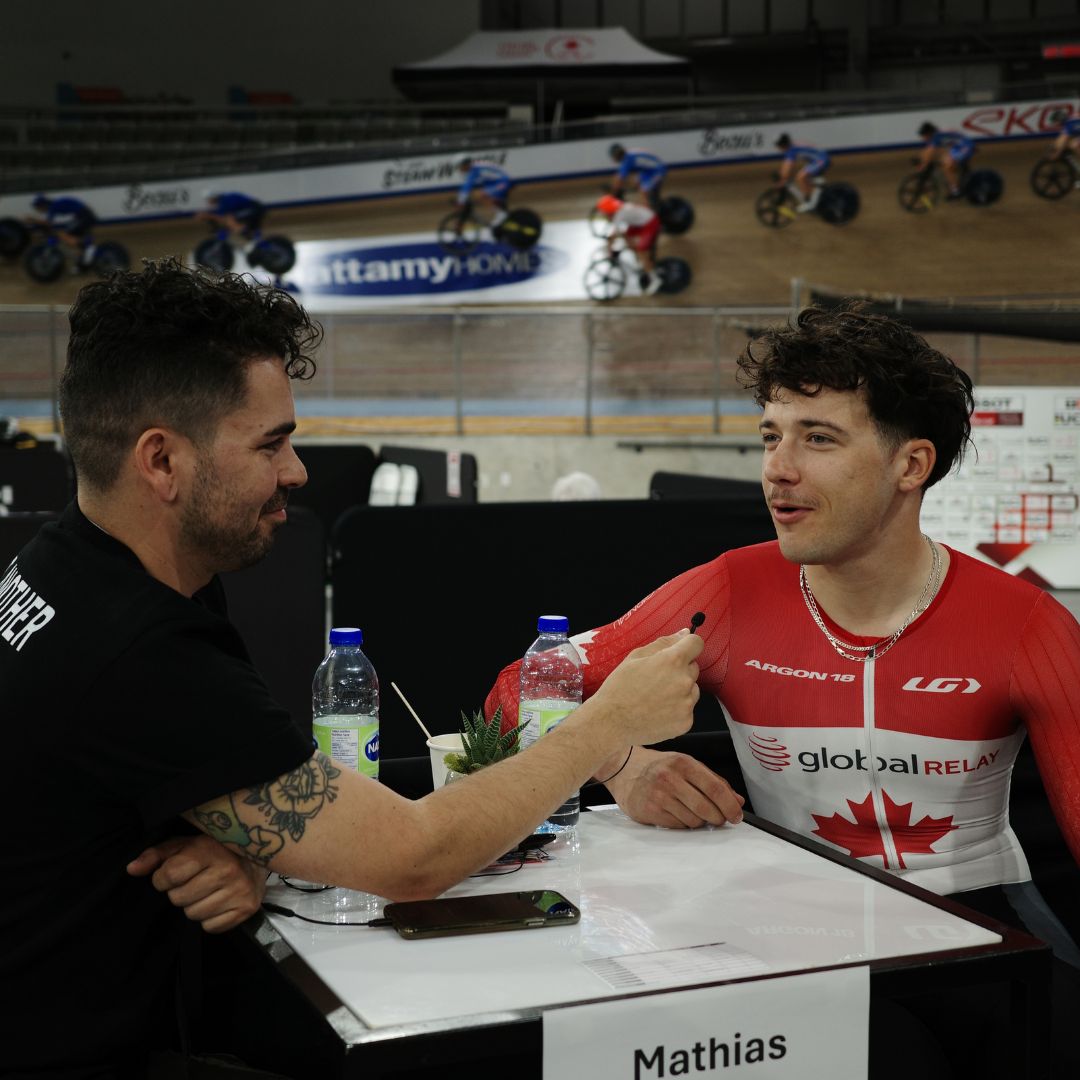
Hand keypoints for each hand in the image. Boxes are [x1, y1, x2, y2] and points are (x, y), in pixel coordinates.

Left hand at [127, 834, 266, 933]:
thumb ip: (157, 855)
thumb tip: (132, 870)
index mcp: (209, 849)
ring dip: (195, 905)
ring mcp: (239, 890)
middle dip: (180, 891)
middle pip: (178, 899)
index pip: (168, 876)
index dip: (163, 878)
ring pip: (192, 914)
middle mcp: (226, 870)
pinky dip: (210, 918)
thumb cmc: (214, 849)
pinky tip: (219, 901)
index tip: (174, 872)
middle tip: (195, 880)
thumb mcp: (185, 844)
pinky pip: (210, 927)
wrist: (259, 853)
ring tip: (208, 890)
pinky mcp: (246, 908)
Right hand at [595, 630, 702, 747]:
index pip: (696, 644)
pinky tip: (658, 711)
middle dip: (680, 670)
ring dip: (680, 690)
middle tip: (657, 679)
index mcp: (672, 661)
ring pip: (692, 689)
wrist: (611, 722)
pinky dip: (677, 709)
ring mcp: (687, 703)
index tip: (681, 650)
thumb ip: (664, 643)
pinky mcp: (686, 722)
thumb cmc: (619, 687)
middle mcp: (684, 681)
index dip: (688, 645)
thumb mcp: (636, 657)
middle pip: (693, 668)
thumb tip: (684, 634)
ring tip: (656, 697)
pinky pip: (687, 709)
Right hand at [606, 747, 744, 828]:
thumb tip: (737, 801)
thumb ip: (713, 781)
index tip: (737, 815)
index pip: (716, 788)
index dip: (730, 806)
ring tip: (690, 811)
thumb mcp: (686, 765)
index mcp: (684, 763)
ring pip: (694, 821)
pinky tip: (676, 813)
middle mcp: (671, 778)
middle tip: (718, 818)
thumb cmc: (659, 767)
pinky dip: (683, 824)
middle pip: (707, 808)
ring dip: (698, 821)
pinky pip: (678, 827)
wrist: (623, 769)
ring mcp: (659, 796)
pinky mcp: (649, 811)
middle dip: (718, 818)